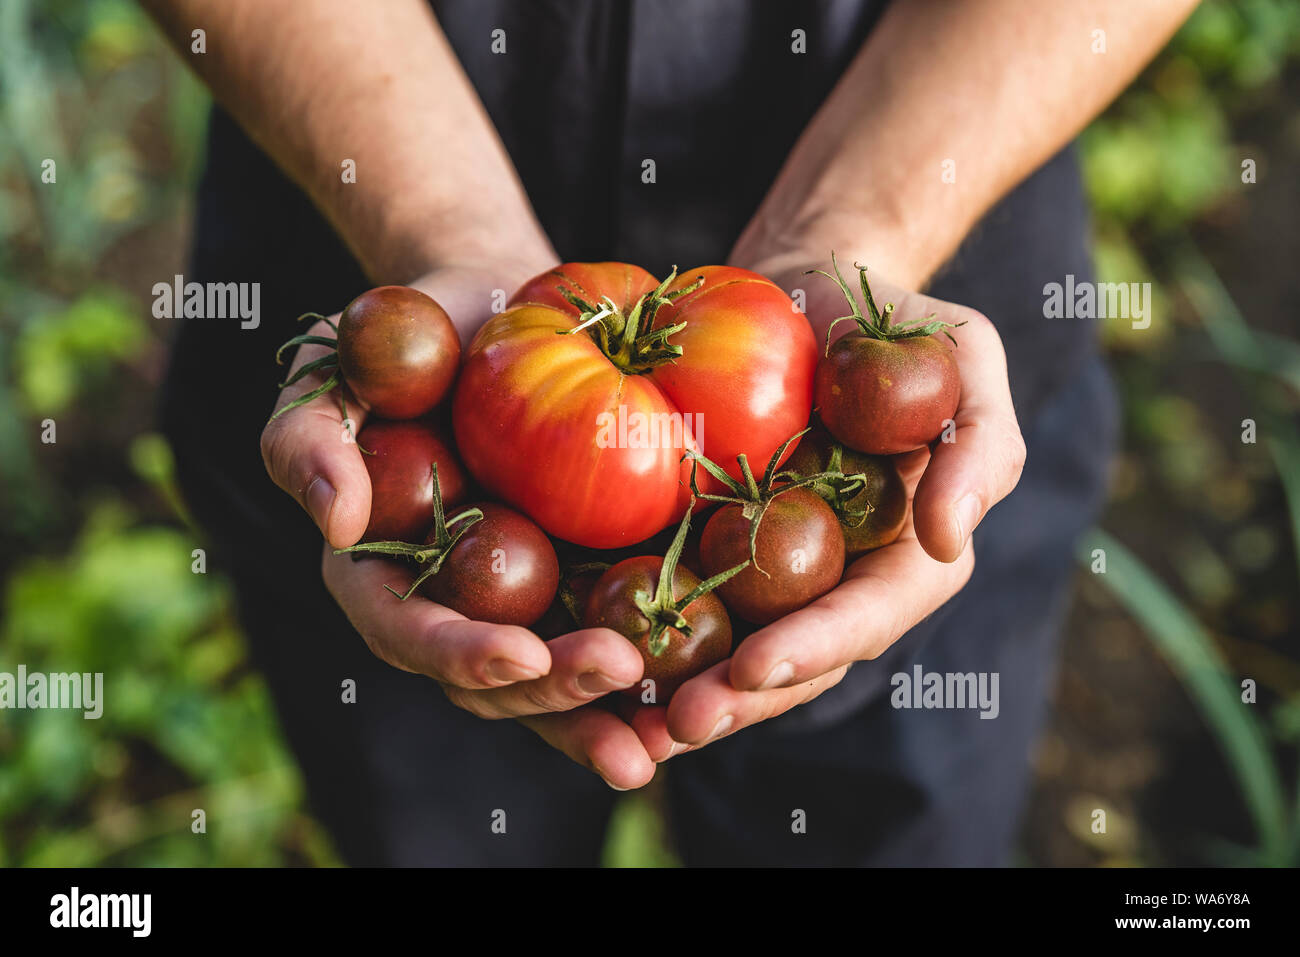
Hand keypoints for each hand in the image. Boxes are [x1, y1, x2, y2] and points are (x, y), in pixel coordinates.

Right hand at [260, 258, 657, 789]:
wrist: (496, 311)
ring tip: (668, 737)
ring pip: (558, 684)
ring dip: (607, 716)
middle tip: (618, 672)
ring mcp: (524, 601)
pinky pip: (616, 635)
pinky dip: (657, 675)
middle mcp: (454, 605)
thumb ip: (307, 439)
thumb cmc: (404, 336)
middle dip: (553, 695)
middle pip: (493, 680)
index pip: (409, 633)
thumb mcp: (332, 369)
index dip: (461, 653)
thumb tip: (334, 525)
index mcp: (382, 575)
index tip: (524, 654)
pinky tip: (705, 690)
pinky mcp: (586, 580)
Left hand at [625, 259, 1026, 759]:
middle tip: (680, 724)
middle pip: (794, 659)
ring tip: (629, 728)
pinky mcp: (709, 550)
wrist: (804, 297)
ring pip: (730, 653)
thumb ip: (980, 443)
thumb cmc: (896, 321)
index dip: (817, 645)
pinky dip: (640, 640)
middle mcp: (836, 582)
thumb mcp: (964, 354)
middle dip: (740, 699)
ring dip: (685, 694)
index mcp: (905, 556)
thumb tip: (948, 539)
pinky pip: (678, 603)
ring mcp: (770, 575)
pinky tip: (591, 664)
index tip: (759, 666)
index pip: (868, 615)